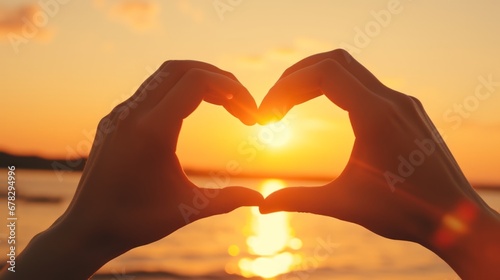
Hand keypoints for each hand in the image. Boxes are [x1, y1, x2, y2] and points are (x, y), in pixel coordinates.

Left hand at [3, 61, 262, 278]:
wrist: (87, 229)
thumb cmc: (135, 221)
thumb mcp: (187, 209)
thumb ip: (226, 199)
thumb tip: (259, 200)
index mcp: (151, 131)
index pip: (197, 82)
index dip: (232, 89)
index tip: (250, 114)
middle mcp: (132, 114)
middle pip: (181, 68)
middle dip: (218, 79)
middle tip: (242, 102)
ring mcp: (119, 114)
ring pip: (163, 76)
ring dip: (197, 82)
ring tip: (224, 102)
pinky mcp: (114, 120)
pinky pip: (149, 91)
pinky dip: (176, 91)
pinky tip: (192, 111)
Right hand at [259, 49, 499, 279]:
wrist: (457, 221)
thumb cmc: (404, 213)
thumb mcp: (344, 205)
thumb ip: (299, 201)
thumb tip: (263, 206)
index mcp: (376, 115)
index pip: (323, 73)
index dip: (287, 87)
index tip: (268, 115)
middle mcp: (392, 100)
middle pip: (334, 61)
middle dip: (295, 78)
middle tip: (273, 107)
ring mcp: (403, 103)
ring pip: (351, 69)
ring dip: (315, 81)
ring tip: (290, 107)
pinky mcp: (408, 111)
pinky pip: (367, 84)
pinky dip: (337, 89)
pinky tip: (326, 111)